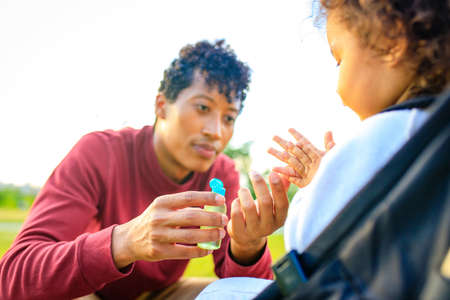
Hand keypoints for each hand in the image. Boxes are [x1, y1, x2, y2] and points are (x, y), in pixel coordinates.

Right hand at [111, 191, 227, 268]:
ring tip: (220, 234)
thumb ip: (184, 204)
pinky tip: (209, 249)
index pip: (188, 197)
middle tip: (224, 219)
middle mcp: (159, 218)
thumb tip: (213, 200)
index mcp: (162, 202)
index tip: (222, 199)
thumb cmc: (155, 219)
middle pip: (192, 217)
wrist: (130, 239)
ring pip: (190, 237)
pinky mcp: (159, 252)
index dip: (207, 197)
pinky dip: (199, 251)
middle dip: (212, 219)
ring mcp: (158, 236)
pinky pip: (185, 252)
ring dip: (209, 235)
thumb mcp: (163, 206)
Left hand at [227, 171, 288, 264]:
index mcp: (280, 219)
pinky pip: (236, 214)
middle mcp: (269, 226)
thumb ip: (280, 190)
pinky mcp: (239, 232)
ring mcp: (254, 231)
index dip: (278, 188)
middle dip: (259, 184)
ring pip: (249, 207)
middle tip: (253, 172)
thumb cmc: (262, 215)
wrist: (247, 237)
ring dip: (244, 193)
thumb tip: (284, 173)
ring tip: (243, 189)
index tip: (272, 173)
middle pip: (266, 202)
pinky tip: (236, 201)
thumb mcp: (273, 205)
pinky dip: (235, 203)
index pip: (283, 203)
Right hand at [268, 129, 334, 187]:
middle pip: (293, 150)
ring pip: (289, 162)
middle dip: (283, 143)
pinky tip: (273, 168)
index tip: (289, 129)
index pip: (305, 143)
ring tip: (268, 149)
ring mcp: (304, 172)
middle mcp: (308, 162)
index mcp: (315, 155)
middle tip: (274, 136)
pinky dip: (282, 172)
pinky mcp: (302, 182)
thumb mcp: (333, 158)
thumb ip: (330, 146)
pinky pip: (291, 177)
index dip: (298, 135)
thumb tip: (329, 131)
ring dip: (279, 155)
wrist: (335, 187)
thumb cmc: (336, 172)